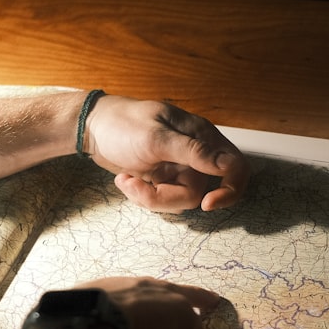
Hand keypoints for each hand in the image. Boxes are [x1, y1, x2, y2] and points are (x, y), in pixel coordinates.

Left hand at [84, 96, 249, 212]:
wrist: (93, 129)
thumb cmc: (123, 124)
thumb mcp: (156, 138)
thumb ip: (193, 152)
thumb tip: (228, 166)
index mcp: (202, 138)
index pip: (236, 168)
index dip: (230, 191)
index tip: (206, 204)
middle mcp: (196, 155)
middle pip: (200, 193)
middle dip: (166, 198)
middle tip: (138, 189)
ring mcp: (180, 169)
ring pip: (179, 201)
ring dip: (149, 197)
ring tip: (126, 180)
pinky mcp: (164, 180)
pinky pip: (164, 200)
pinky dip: (143, 196)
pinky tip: (126, 179)